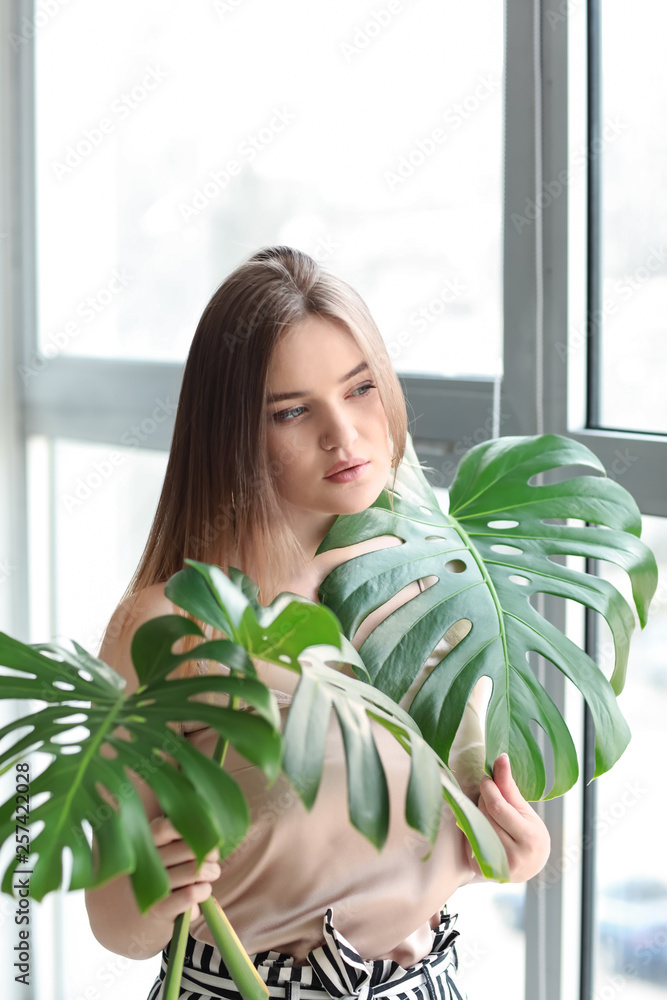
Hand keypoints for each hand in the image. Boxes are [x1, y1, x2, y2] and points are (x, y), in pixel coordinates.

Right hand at [146, 817, 220, 921]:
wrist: (150, 910)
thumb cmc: (168, 870)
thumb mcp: (168, 848)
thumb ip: (183, 835)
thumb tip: (209, 829)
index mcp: (146, 842)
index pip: (163, 828)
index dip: (188, 827)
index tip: (205, 834)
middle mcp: (145, 863)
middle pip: (189, 849)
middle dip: (210, 853)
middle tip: (213, 858)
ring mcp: (151, 887)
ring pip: (195, 871)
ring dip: (211, 872)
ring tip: (210, 874)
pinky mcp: (160, 909)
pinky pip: (192, 894)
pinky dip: (204, 891)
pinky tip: (202, 891)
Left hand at [466, 754, 550, 882]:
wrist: (531, 866)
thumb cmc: (529, 832)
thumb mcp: (524, 809)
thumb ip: (509, 786)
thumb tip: (500, 757)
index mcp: (529, 838)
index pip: (498, 808)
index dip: (488, 789)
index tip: (487, 779)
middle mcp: (515, 856)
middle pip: (485, 816)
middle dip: (483, 800)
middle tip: (488, 794)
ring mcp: (499, 868)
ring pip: (476, 826)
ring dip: (477, 812)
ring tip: (487, 811)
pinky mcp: (484, 872)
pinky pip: (470, 840)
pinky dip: (472, 828)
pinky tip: (481, 827)